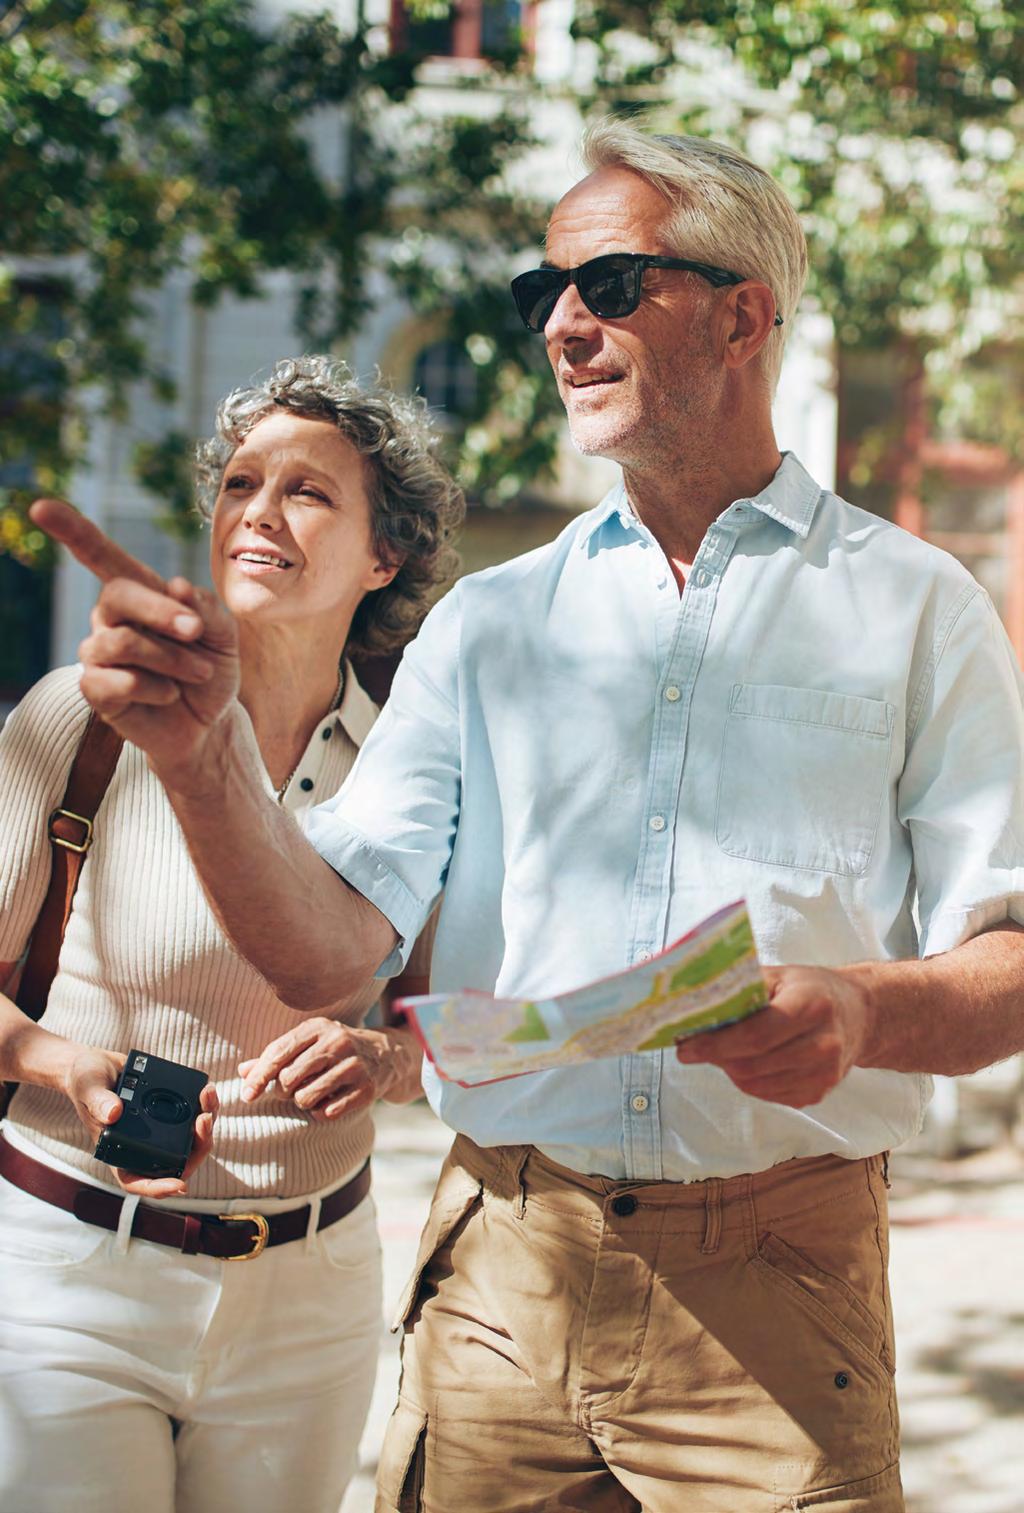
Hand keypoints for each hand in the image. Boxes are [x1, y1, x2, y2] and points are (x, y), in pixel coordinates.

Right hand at [28, 498, 239, 778]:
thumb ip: (206, 609)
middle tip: (197, 634)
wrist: (210, 723)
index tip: (42, 506)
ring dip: (172, 659)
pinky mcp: (95, 689)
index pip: (100, 556)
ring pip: (123, 642)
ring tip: (196, 673)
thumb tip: (177, 586)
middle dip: (164, 614)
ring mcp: (98, 653)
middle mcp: (110, 618)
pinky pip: (117, 682)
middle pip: (118, 595)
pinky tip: (168, 695)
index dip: (72, 531)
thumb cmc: (210, 671)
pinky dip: (157, 689)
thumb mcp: (223, 635)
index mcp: (138, 593)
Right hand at [62, 1044, 219, 1197]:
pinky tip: (207, 1090)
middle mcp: (143, 1145)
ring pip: (191, 1139)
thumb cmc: (85, 1081)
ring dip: (207, 1124)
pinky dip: (205, 1105)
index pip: (138, 1181)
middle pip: (178, 1161)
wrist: (97, 1062)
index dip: (159, 1188)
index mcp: (119, 1152)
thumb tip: (114, 1114)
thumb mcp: (87, 1088)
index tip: (179, 1185)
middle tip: (203, 1120)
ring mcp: (159, 1130)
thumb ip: (98, 1101)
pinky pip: (193, 1115)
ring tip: (208, 1096)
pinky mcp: (170, 1110)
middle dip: (198, 1146)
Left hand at [239, 1018, 395, 1120]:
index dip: (258, 1076)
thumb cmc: (336, 1049)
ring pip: (305, 1098)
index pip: (278, 1052)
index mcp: (318, 1028)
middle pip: (289, 1078)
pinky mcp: (367, 1088)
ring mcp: (354, 1066)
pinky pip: (327, 1112)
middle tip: (288, 1091)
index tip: (246, 1095)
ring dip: (302, 1102)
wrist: (386, 1054)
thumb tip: (242, 1071)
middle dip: (281, 1091)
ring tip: (311, 1093)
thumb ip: (275, 1056)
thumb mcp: (309, 1043)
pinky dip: (321, 1112)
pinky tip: (329, 1101)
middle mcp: (337, 1043)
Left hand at [675, 964, 873, 1107]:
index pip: (756, 1035)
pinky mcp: (819, 1094)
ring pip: (756, 1084)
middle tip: (694, 1048)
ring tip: (724, 1050)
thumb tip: (694, 1007)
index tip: (684, 1047)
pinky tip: (750, 1061)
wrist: (860, 1015)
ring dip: (730, 1069)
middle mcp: (824, 1044)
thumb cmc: (812, 989)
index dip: (716, 1044)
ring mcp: (824, 1074)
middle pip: (752, 1064)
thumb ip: (742, 989)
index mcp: (812, 1006)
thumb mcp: (780, 975)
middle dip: (716, 1057)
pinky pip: (768, 1095)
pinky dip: (749, 1081)